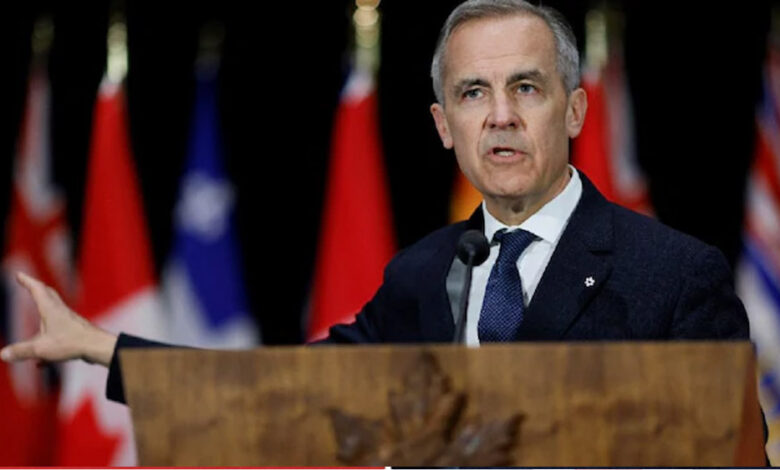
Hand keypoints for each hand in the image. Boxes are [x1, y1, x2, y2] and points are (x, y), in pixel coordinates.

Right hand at [0, 272, 116, 366]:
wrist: (98, 347)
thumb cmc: (71, 343)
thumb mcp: (41, 349)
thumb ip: (21, 351)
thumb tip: (3, 354)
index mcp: (50, 309)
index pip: (37, 290)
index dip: (27, 281)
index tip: (19, 274)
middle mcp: (61, 311)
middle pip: (48, 295)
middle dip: (37, 288)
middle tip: (29, 283)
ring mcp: (70, 320)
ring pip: (55, 310)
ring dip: (45, 308)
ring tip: (39, 309)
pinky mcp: (76, 331)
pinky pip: (60, 330)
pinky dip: (50, 337)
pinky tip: (43, 360)